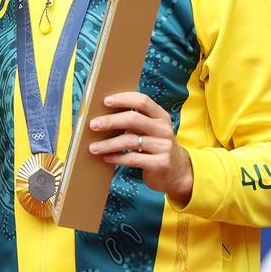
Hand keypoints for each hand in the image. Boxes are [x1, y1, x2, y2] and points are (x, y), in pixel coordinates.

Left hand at [87, 91, 193, 205]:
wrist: (177, 172)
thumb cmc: (155, 147)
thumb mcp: (151, 131)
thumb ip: (135, 122)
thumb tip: (102, 115)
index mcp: (161, 116)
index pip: (142, 101)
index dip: (123, 99)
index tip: (105, 101)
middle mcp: (164, 129)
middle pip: (133, 119)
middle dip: (110, 121)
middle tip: (93, 125)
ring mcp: (163, 146)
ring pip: (129, 141)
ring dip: (108, 144)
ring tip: (93, 148)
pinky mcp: (160, 163)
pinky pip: (132, 159)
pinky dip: (116, 158)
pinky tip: (106, 158)